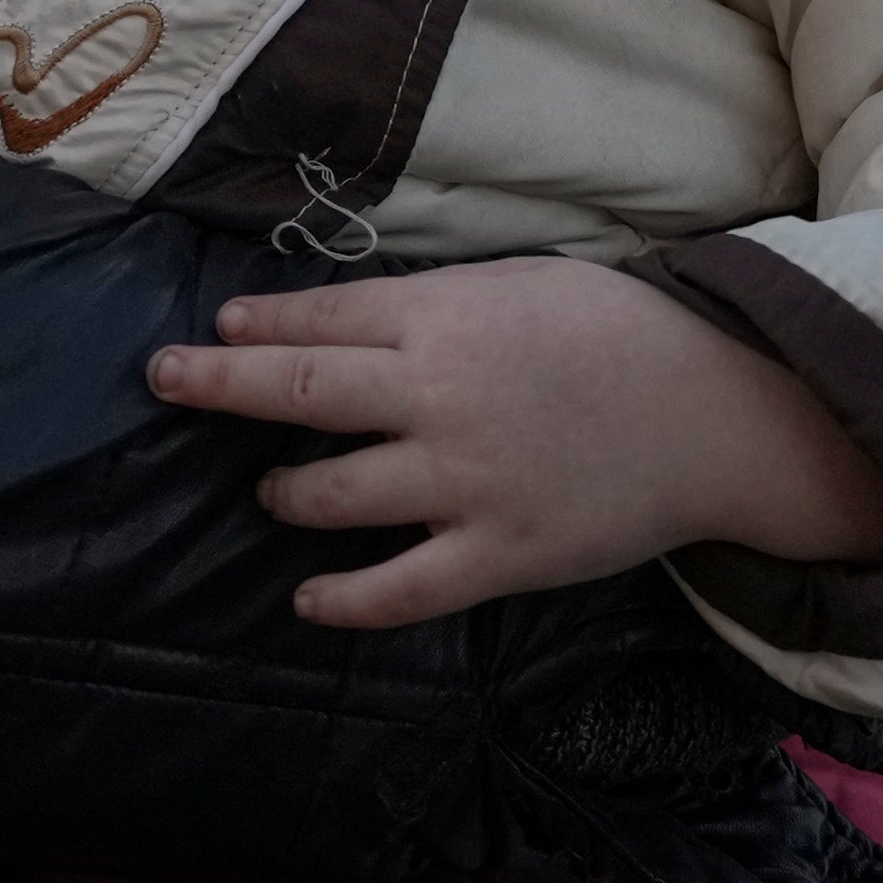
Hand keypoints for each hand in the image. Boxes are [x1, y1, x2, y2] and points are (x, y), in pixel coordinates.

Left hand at [144, 259, 882, 632]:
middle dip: (217, 384)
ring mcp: (463, 482)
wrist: (718, 411)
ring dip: (285, 490)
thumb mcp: (519, 283)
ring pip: (333, 492)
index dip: (257, 325)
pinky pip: (399, 590)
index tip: (216, 328)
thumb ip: (433, 305)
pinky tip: (309, 597)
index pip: (320, 319)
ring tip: (271, 488)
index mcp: (445, 317)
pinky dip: (344, 599)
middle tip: (163, 380)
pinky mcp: (497, 556)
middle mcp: (438, 396)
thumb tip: (347, 320)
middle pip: (297, 391)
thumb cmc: (620, 331)